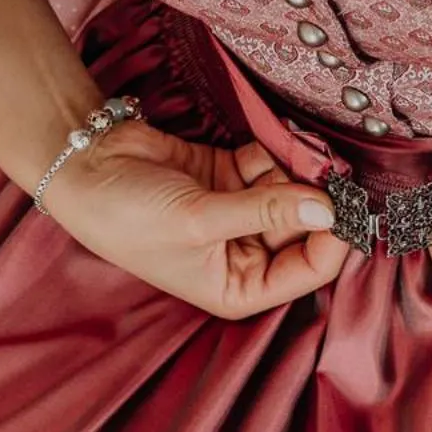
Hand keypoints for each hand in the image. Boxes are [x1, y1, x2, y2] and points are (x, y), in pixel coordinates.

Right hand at [37, 116, 347, 318]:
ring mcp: (241, 212)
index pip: (309, 271)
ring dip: (299, 170)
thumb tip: (327, 208)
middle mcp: (246, 254)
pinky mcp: (232, 176)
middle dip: (319, 198)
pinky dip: (276, 152)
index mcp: (239, 287)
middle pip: (307, 228)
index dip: (334, 241)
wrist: (82, 166)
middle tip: (335, 167)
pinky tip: (269, 144)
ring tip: (296, 153)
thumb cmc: (127, 216)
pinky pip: (273, 165)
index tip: (349, 207)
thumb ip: (265, 211)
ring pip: (294, 192)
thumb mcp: (199, 220)